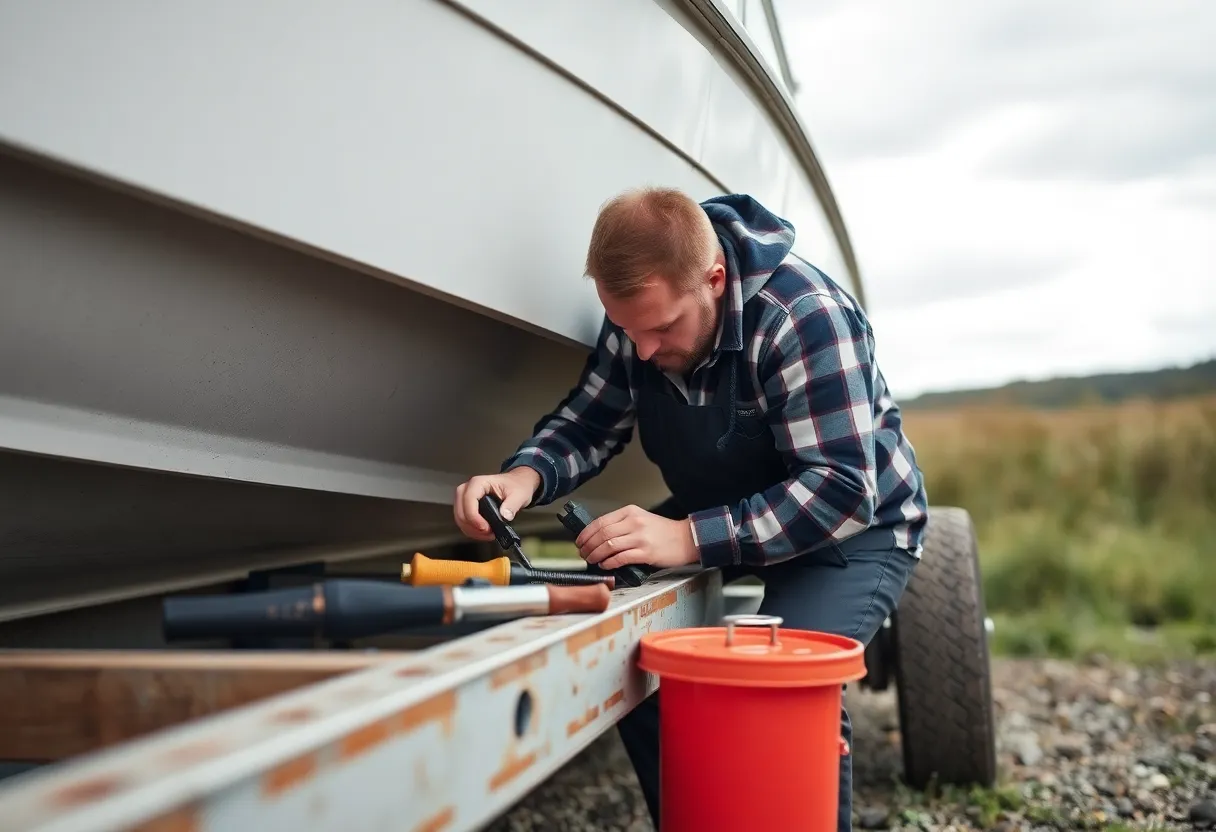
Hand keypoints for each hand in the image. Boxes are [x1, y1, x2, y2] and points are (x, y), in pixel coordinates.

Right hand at [453, 467, 541, 541]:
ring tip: (488, 534)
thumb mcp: (519, 494)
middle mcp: (469, 489)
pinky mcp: (467, 507)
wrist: (517, 483)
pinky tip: (484, 533)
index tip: (485, 528)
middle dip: (472, 526)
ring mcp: (466, 498)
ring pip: (460, 518)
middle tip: (488, 533)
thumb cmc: (515, 485)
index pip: (469, 500)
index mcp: (479, 483)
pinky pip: (464, 521)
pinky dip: (472, 530)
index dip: (474, 517)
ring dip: (472, 530)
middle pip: (460, 511)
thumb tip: (504, 516)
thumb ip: (512, 505)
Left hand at [575, 504, 698, 569]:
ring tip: (591, 560)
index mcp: (630, 512)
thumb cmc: (663, 532)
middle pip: (602, 534)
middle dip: (588, 546)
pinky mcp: (646, 552)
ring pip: (608, 546)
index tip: (579, 541)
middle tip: (583, 553)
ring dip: (595, 555)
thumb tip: (599, 538)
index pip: (600, 521)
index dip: (586, 533)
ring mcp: (640, 538)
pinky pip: (621, 558)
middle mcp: (634, 522)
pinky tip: (605, 566)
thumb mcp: (641, 519)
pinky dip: (609, 563)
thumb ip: (622, 524)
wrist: (686, 539)